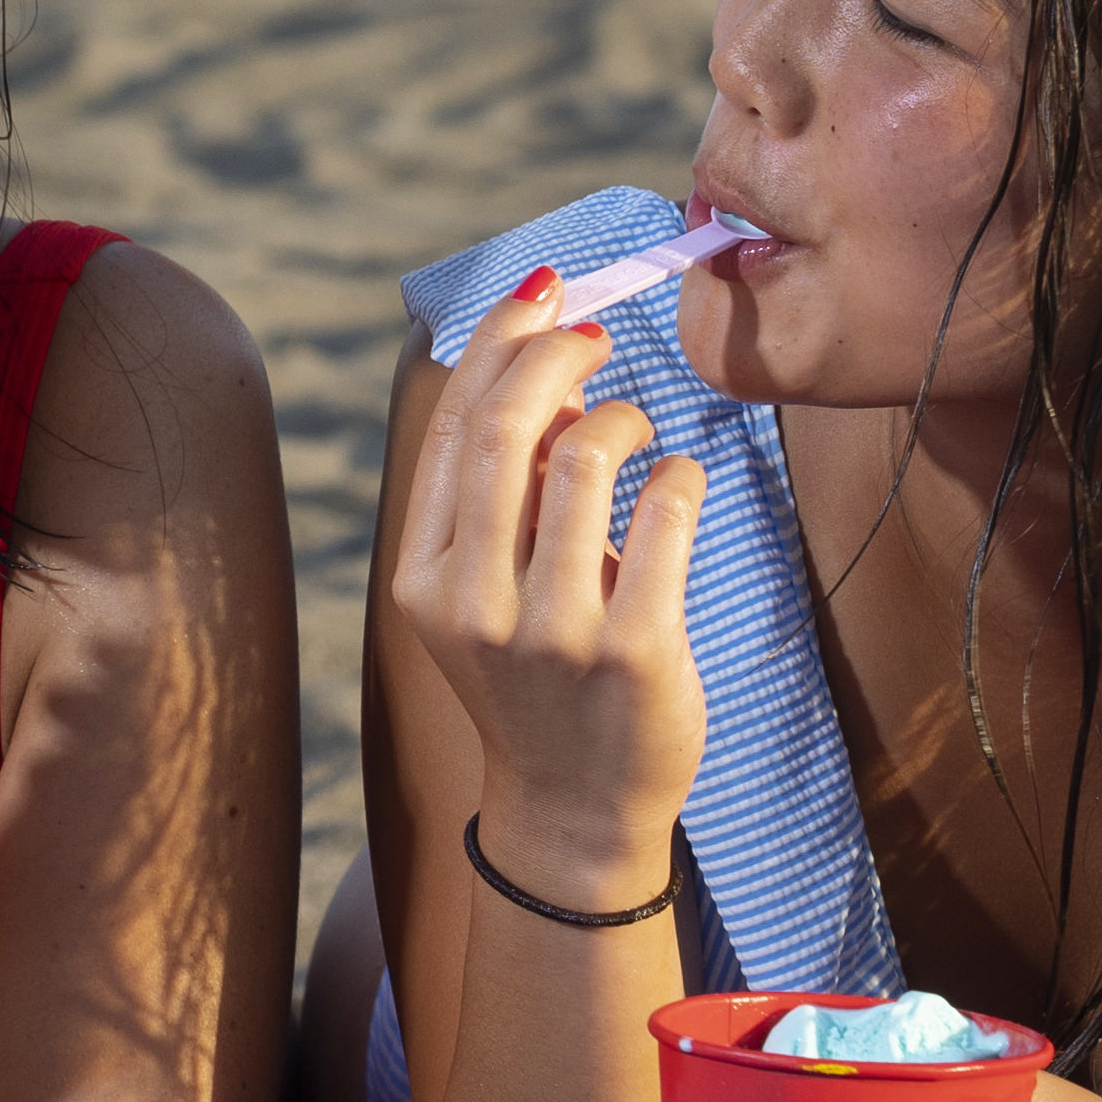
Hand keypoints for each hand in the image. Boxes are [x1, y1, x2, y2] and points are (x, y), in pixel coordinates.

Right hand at [385, 278, 711, 855]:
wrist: (575, 807)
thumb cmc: (535, 677)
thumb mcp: (486, 590)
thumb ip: (501, 493)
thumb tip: (547, 365)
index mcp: (424, 576)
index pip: (455, 426)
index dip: (499, 340)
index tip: (542, 294)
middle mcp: (473, 602)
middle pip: (507, 427)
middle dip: (554, 353)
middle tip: (594, 335)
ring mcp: (552, 631)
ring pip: (585, 458)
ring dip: (621, 417)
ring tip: (634, 430)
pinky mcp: (632, 651)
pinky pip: (664, 511)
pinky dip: (676, 472)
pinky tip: (675, 482)